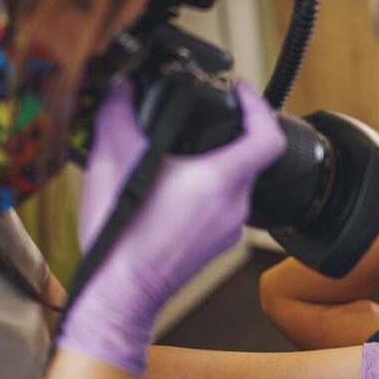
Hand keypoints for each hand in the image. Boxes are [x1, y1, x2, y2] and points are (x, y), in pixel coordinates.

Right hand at [58, 80, 284, 375]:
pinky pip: (221, 207)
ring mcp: (228, 228)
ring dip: (213, 166)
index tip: (239, 92)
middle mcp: (233, 205)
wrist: (120, 293)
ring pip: (234, 183)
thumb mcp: (112, 163)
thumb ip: (119, 113)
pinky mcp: (217, 245)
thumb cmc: (121, 238)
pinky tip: (174, 193)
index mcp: (219, 180)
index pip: (266, 136)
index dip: (257, 106)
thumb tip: (123, 86)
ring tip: (180, 158)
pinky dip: (205, 193)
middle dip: (227, 134)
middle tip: (200, 120)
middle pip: (248, 157)